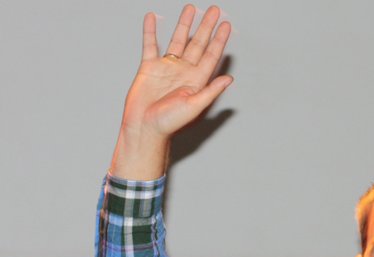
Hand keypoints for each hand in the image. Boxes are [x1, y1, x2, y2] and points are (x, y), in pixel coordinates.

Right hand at [112, 5, 232, 178]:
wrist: (144, 128)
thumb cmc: (170, 123)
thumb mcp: (195, 106)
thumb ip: (211, 91)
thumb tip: (229, 79)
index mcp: (197, 80)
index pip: (211, 55)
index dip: (219, 40)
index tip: (226, 25)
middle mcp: (184, 71)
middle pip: (198, 43)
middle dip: (206, 26)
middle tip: (215, 10)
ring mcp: (167, 68)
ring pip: (178, 40)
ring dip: (184, 24)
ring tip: (191, 9)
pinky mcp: (149, 67)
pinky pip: (150, 45)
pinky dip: (150, 31)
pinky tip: (152, 18)